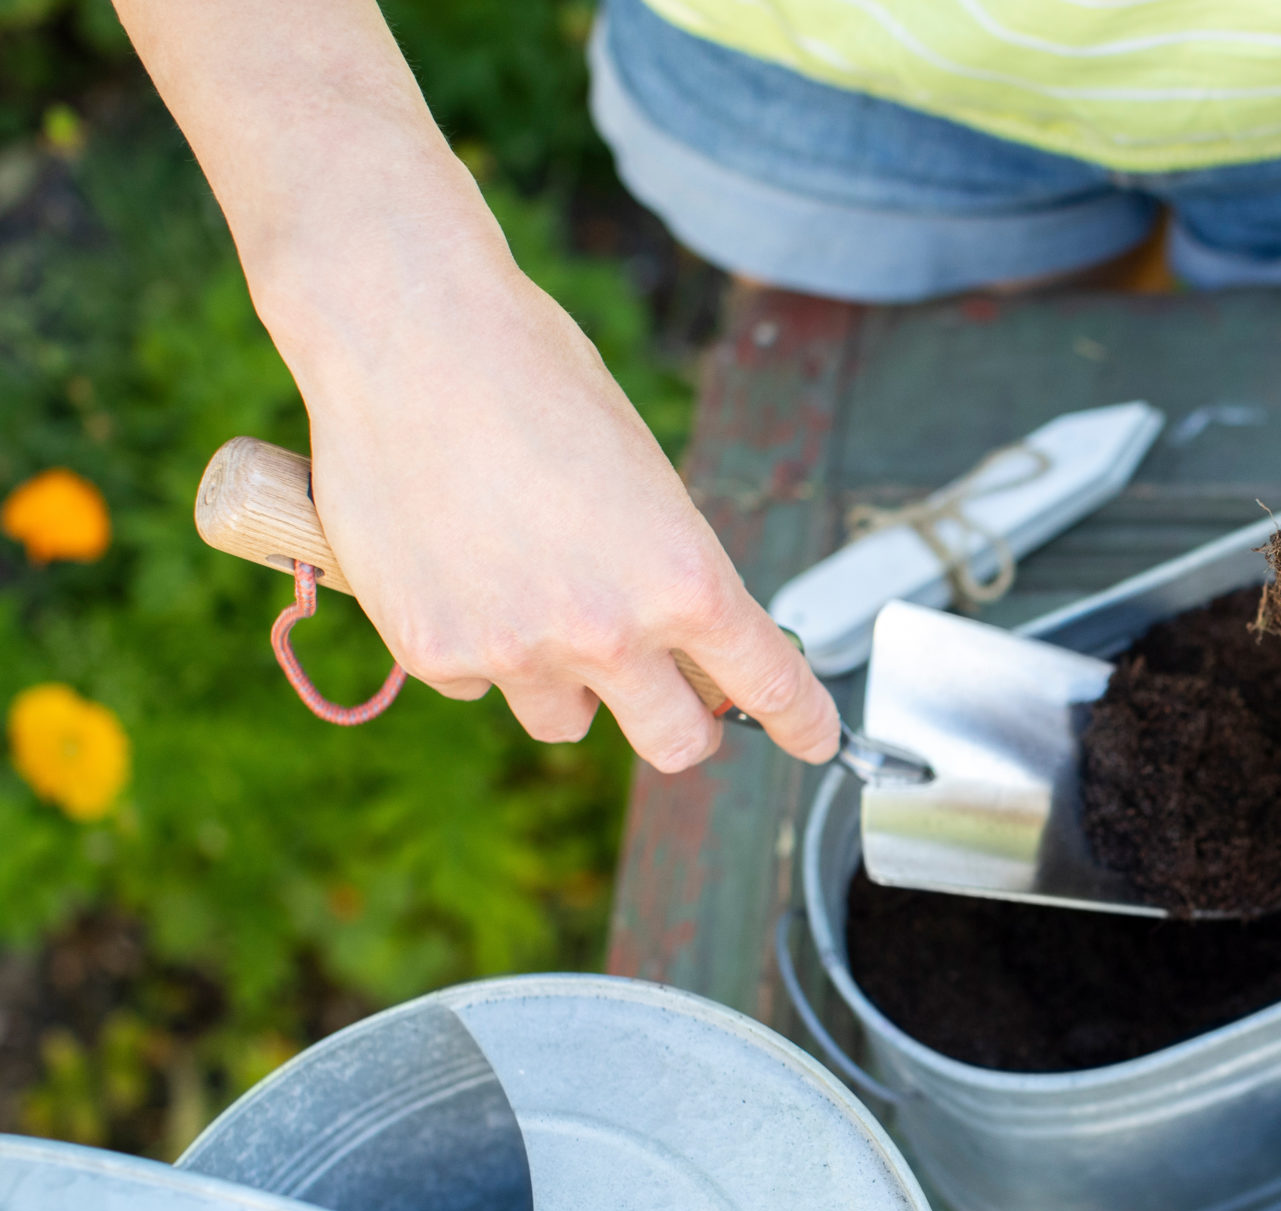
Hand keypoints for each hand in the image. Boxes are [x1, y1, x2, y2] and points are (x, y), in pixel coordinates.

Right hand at [287, 252, 838, 772]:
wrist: (406, 336)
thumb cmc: (535, 381)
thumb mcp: (645, 477)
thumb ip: (671, 572)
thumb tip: (688, 641)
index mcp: (685, 582)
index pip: (768, 684)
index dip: (801, 722)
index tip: (814, 740)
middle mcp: (610, 633)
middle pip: (675, 743)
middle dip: (683, 725)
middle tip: (671, 697)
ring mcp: (517, 652)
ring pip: (566, 721)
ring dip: (567, 681)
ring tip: (531, 591)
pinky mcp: (434, 653)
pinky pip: (477, 684)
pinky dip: (475, 643)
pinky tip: (455, 565)